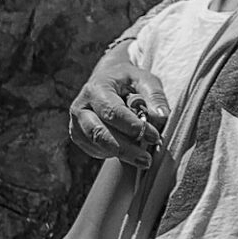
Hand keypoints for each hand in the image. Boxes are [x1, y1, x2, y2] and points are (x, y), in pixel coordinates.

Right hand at [68, 50, 168, 164]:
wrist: (108, 79)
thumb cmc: (128, 80)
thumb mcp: (145, 80)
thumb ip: (154, 96)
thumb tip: (160, 117)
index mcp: (96, 89)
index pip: (112, 112)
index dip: (133, 127)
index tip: (154, 137)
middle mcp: (80, 107)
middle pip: (99, 134)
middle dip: (125, 149)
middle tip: (146, 160)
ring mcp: (76, 123)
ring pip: (97, 145)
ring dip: (122, 154)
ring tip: (143, 157)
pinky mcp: (79, 136)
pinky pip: (96, 151)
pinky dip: (114, 154)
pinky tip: (129, 149)